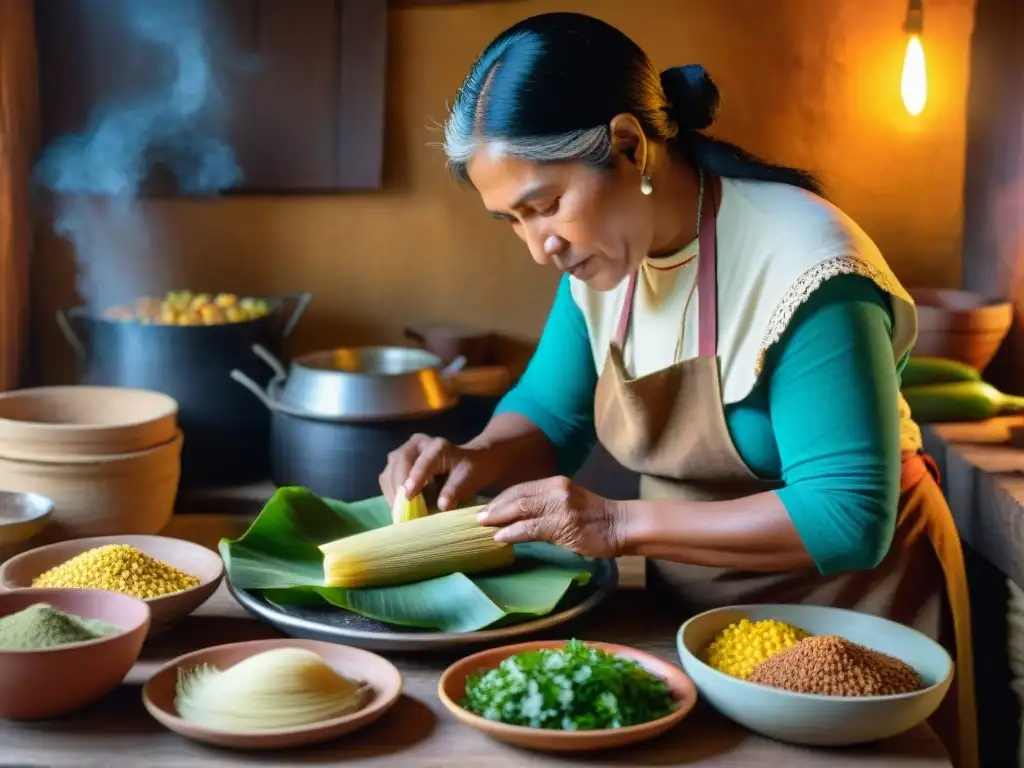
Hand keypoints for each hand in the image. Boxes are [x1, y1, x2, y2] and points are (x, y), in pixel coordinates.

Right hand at [378, 433, 497, 510]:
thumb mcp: (469, 479)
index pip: (424, 461)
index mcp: (438, 446)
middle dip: (398, 487)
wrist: (467, 464)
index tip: (408, 496)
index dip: (415, 478)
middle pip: (400, 462)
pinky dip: (390, 493)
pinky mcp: (396, 463)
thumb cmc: (469, 471)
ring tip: (397, 512)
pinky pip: (387, 478)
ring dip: (391, 492)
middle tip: (400, 510)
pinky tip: (396, 507)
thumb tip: (442, 505)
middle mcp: (417, 443)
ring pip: (390, 469)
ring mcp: (404, 451)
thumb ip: (455, 490)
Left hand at [477, 476, 624, 557]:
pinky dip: (513, 533)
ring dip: (499, 519)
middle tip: (477, 518)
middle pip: (517, 496)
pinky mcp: (563, 524)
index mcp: (556, 483)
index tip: (485, 509)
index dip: (500, 499)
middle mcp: (556, 489)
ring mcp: (560, 506)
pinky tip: (501, 538)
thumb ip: (544, 507)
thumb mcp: (567, 505)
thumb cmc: (594, 519)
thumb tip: (517, 519)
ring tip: (484, 527)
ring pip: (521, 510)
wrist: (621, 525)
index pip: (520, 488)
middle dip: (495, 508)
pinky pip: (531, 528)